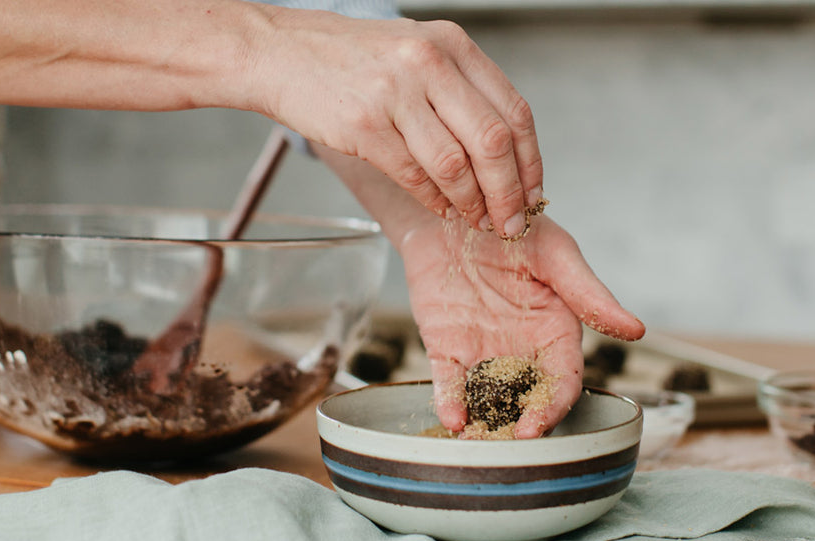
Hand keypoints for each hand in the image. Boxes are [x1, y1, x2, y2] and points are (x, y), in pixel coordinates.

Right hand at [247, 7, 542, 239]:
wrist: (281, 52)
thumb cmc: (352, 59)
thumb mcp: (418, 52)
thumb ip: (461, 91)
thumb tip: (505, 154)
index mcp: (453, 45)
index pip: (514, 112)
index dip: (530, 161)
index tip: (533, 192)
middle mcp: (429, 63)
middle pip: (493, 143)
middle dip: (509, 193)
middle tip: (511, 221)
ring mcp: (395, 92)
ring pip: (455, 165)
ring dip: (472, 204)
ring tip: (476, 220)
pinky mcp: (363, 124)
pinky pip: (413, 175)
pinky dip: (434, 200)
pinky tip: (441, 208)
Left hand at [398, 214, 644, 438]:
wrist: (460, 204)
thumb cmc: (517, 227)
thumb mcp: (558, 255)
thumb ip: (590, 295)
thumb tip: (636, 331)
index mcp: (555, 333)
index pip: (562, 381)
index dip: (553, 406)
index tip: (539, 423)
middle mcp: (521, 350)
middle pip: (526, 400)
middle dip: (519, 426)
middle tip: (510, 444)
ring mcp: (483, 351)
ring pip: (487, 399)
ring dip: (484, 423)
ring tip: (477, 443)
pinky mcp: (446, 345)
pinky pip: (449, 380)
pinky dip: (449, 400)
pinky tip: (451, 417)